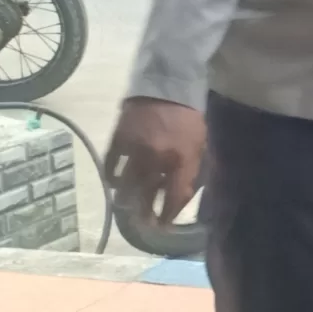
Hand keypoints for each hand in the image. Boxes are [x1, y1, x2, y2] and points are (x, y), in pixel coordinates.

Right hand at [107, 98, 205, 227]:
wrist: (168, 86)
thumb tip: (183, 196)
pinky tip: (115, 182)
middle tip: (142, 223)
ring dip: (126, 199)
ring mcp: (135, 148)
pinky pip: (111, 165)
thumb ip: (193, 169)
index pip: (174, 196)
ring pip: (127, 184)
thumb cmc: (189, 118)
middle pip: (147, 195)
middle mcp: (157, 158)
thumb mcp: (200, 144)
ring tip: (126, 207)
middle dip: (144, 213)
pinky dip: (112, 176)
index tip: (163, 225)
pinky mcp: (119, 138)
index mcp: (182, 159)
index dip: (168, 214)